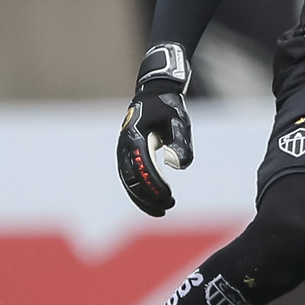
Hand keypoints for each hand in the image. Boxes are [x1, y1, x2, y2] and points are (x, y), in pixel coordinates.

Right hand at [117, 43, 192, 216]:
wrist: (152, 94)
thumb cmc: (168, 108)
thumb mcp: (180, 121)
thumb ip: (181, 142)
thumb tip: (177, 165)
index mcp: (135, 137)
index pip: (143, 168)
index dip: (155, 185)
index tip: (168, 197)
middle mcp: (125, 146)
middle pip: (132, 179)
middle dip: (149, 196)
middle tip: (168, 206)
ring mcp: (123, 152)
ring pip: (128, 182)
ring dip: (143, 198)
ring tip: (162, 210)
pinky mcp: (126, 156)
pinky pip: (129, 178)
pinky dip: (139, 192)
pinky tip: (152, 202)